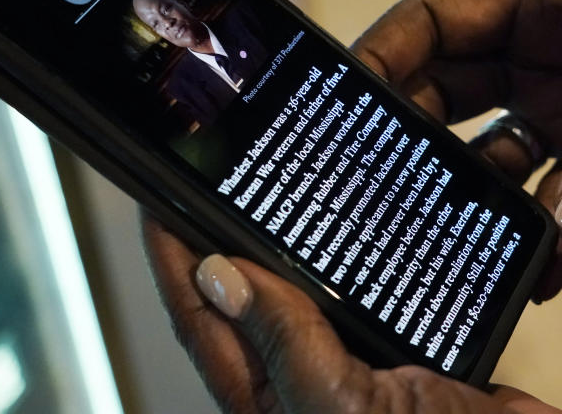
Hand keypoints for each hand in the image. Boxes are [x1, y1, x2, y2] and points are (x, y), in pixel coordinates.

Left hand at [142, 215, 561, 413]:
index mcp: (272, 402)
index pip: (203, 318)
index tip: (159, 194)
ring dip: (294, 236)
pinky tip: (360, 220)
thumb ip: (284, 344)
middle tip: (218, 171)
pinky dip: (357, 253)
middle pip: (249, 294)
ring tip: (280, 180)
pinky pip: (364, 290)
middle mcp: (305, 380)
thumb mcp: (345, 409)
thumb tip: (220, 276)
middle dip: (228, 233)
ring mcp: (354, 362)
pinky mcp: (402, 348)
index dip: (174, 256)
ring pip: (307, 285)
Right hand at [351, 0, 561, 252]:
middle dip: (409, 143)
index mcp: (541, 1)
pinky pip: (546, 193)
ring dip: (471, 199)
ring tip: (453, 246)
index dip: (379, 57)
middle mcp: (538, 51)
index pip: (433, 21)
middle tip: (379, 194)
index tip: (342, 109)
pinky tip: (539, 267)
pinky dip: (536, 229)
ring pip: (487, 153)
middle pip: (442, 94)